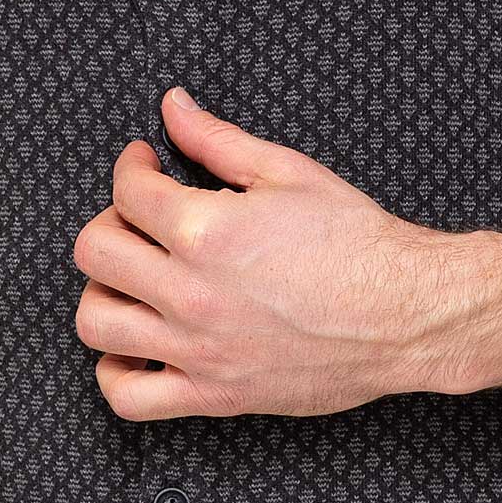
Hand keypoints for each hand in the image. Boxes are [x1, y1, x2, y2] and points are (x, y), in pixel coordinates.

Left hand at [71, 84, 501, 420]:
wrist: (406, 314)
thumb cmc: (358, 244)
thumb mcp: (288, 172)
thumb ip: (217, 139)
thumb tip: (173, 106)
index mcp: (207, 232)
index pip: (127, 191)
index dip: (131, 167)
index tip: (146, 165)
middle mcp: (191, 293)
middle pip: (95, 253)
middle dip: (109, 222)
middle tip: (139, 219)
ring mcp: (198, 349)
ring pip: (95, 322)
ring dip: (103, 292)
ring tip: (134, 280)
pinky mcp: (214, 394)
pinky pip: (129, 396)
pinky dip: (114, 371)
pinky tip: (135, 345)